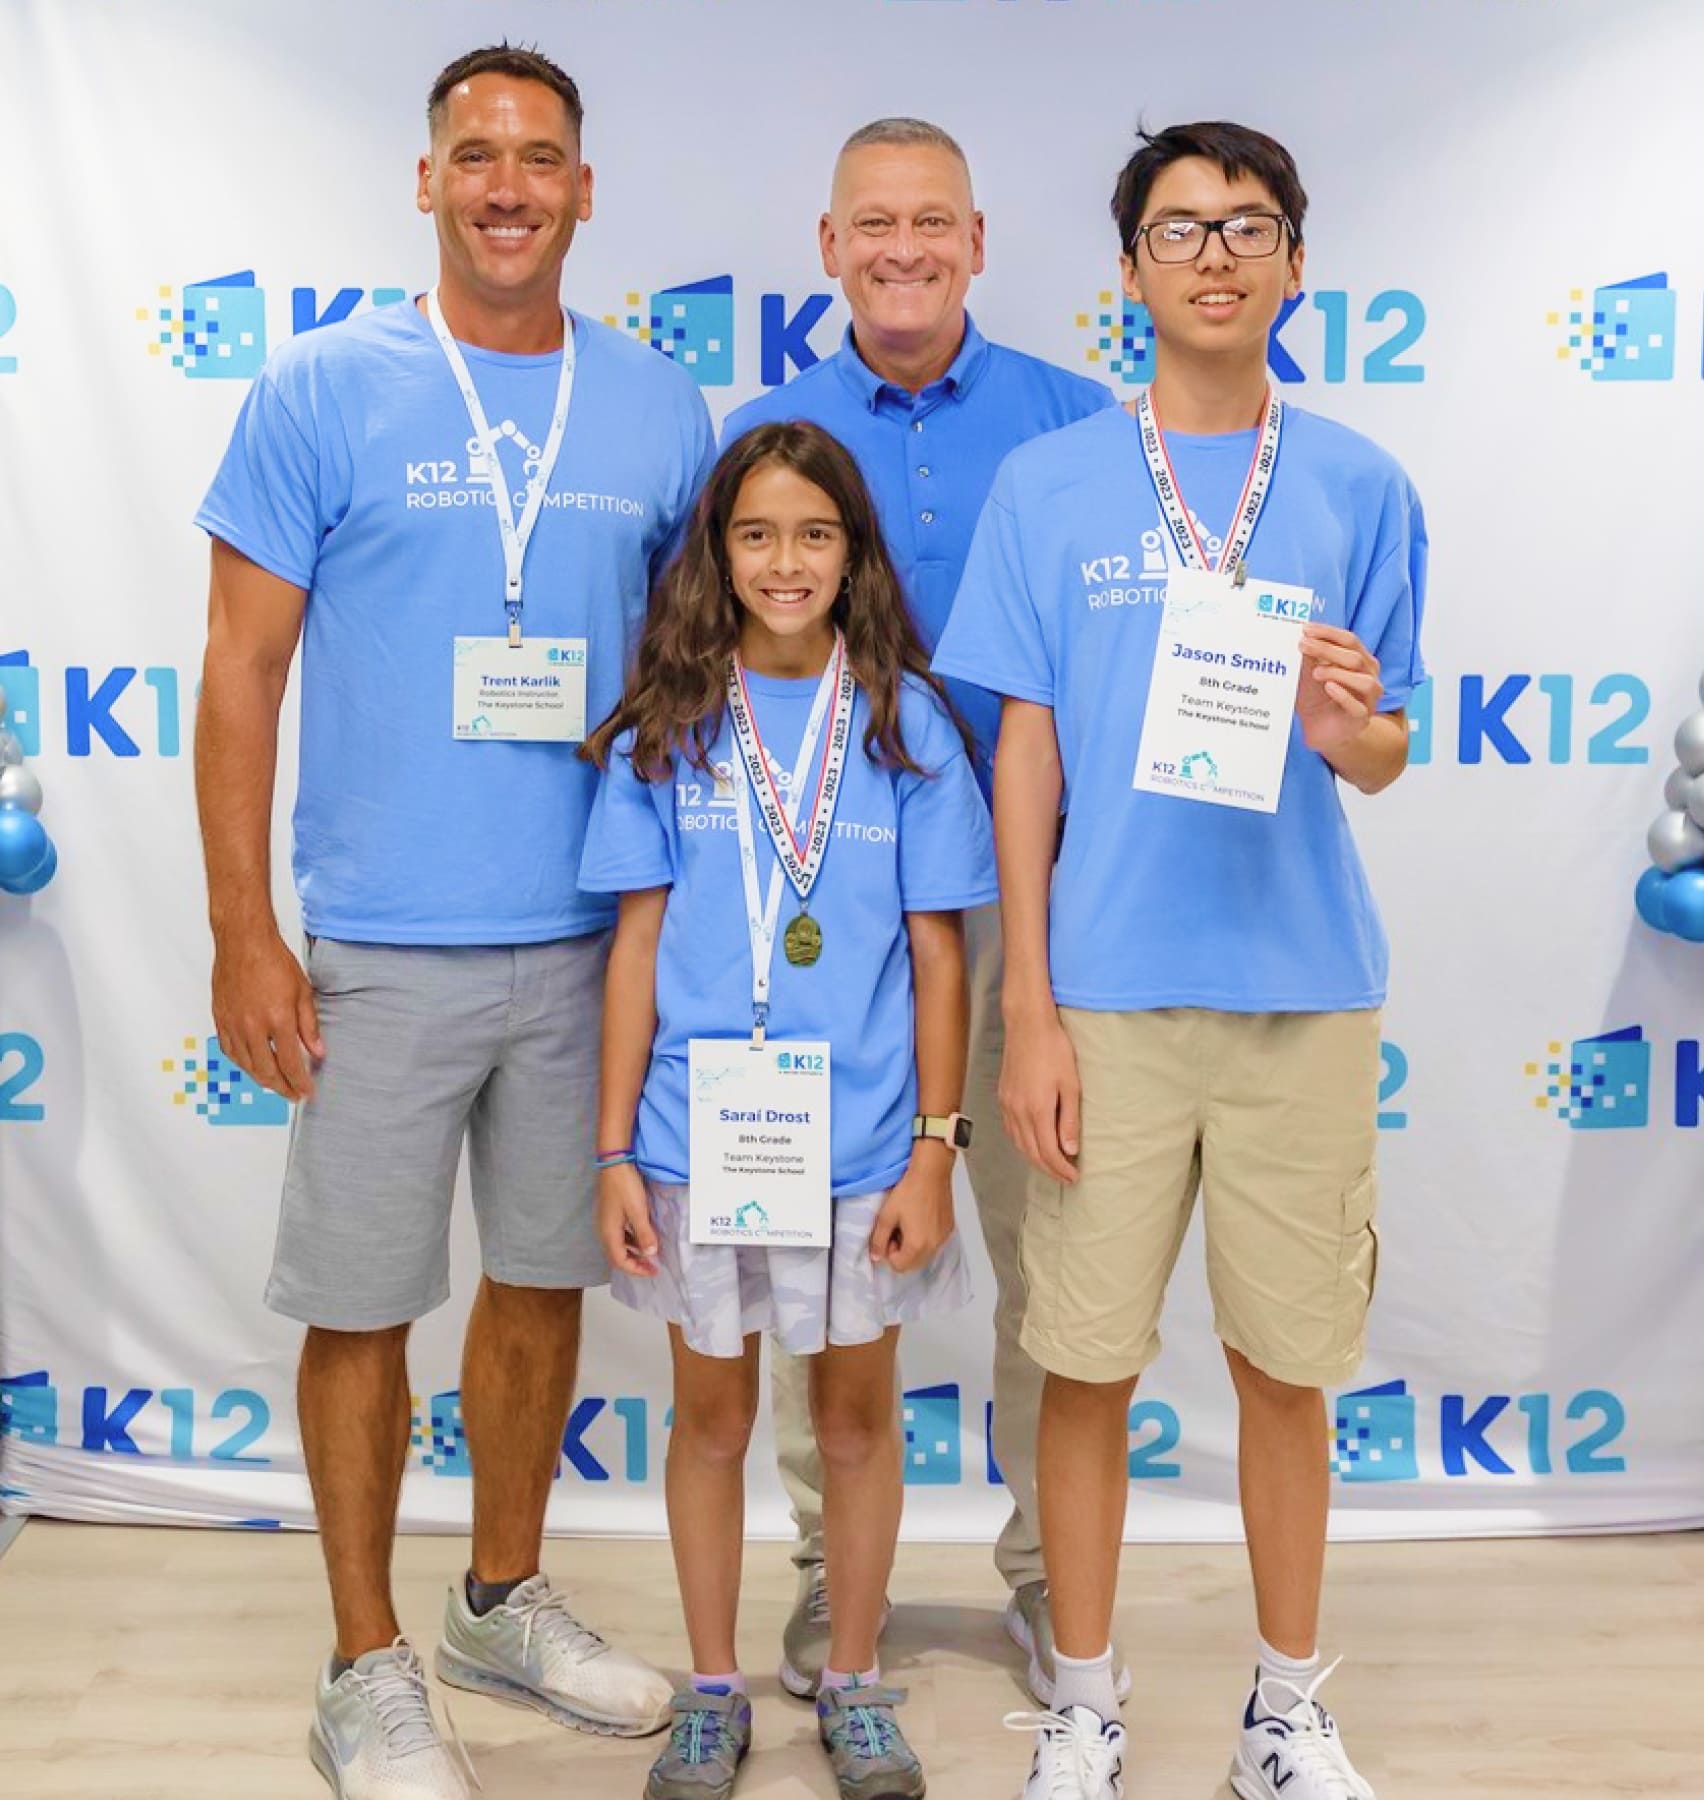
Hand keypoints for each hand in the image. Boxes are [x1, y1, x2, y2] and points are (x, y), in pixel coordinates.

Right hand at [211, 928, 324, 1101]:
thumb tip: (318, 1051)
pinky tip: (252, 1066)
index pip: (290, 1063)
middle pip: (267, 1071)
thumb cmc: (273, 961)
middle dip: (282, 1087)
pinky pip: (230, 1051)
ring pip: (246, 1065)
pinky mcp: (220, 1020)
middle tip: (293, 1095)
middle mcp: (253, 1027)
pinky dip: (242, 1064)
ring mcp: (233, 1025)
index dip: (300, 1082)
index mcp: (277, 1020)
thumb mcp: (302, 992)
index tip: (307, 1091)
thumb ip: (309, 1026)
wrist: (243, 942)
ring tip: (276, 1085)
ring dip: (262, 1080)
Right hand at [599, 1162, 658, 1276]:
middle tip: (653, 1267)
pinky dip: (632, 1240)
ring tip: (651, 1254)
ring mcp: (606, 1222)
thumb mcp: (638, 1211)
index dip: (637, 1270)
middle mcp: (604, 1231)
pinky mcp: (611, 1214)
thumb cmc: (625, 1187)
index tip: (653, 1271)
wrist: (614, 1163)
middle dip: (635, 1264)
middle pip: (618, 1256)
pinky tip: (643, 1237)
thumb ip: (644, 1234)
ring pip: (619, 1245)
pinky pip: (621, 1234)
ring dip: (634, 1252)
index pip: (620, 1261)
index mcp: (609, 1233)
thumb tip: (650, 1254)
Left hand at [869, 1150, 954, 1273]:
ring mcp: (943, 1238)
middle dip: (902, 1253)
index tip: (889, 1234)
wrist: (932, 1172)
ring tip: (909, 1223)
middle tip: (897, 1229)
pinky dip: (925, 1239)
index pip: (899, 1267)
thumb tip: (876, 1258)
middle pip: (913, 1264)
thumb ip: (879, 1239)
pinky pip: (934, 1244)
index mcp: (917, 1246)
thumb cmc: (908, 1192)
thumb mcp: (887, 1215)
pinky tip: (921, 1219)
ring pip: (924, 1255)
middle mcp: (934, 1247)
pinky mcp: (949, 1229)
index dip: (889, 1252)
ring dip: (913, 1247)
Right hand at [999, 1007, 1079, 1182]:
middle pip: (1032, 1153)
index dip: (1061, 1169)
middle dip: (1049, 1169)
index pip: (1048, 1152)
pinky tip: (1032, 1144)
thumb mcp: (1071, 1085)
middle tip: (1066, 1177)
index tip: (1074, 1177)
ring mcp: (1007, 1104)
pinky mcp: (1003, 1097)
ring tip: (1051, 1165)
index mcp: (1037, 1110)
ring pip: (1019, 1144)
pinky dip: (1022, 1144)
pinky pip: (1010, 1130)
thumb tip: (1071, 1150)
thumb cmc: (1054, 1049)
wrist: (1028, 1024)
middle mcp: (1018, 1112)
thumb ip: (1070, 1120)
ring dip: (1034, 1159)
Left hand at [1295, 624, 1383, 751]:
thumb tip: (1301, 635)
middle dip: (1327, 649)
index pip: (1350, 640)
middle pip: (1355, 658)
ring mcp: (1368, 699)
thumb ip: (1309, 657)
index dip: (1329, 633)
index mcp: (1360, 661)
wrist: (1318, 730)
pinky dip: (1343, 695)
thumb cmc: (1316, 698)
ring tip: (1315, 672)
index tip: (1306, 629)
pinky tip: (1329, 687)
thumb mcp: (1309, 673)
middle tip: (1303, 645)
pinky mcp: (1361, 719)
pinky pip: (1357, 706)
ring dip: (1338, 673)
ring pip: (1364, 681)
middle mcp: (1369, 676)